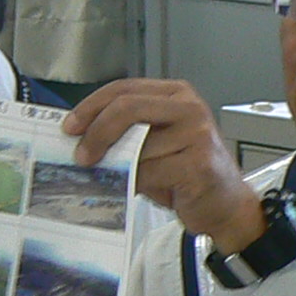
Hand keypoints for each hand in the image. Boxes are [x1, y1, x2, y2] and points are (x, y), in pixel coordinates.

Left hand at [63, 79, 265, 251]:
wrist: (225, 206)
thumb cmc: (187, 175)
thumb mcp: (155, 145)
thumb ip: (127, 134)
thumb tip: (80, 139)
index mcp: (176, 94)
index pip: (124, 89)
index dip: (91, 107)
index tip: (70, 127)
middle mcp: (189, 107)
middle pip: (127, 108)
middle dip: (97, 132)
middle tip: (81, 155)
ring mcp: (197, 133)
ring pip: (136, 147)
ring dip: (121, 168)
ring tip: (122, 180)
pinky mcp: (198, 163)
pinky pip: (148, 172)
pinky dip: (135, 184)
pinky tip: (140, 189)